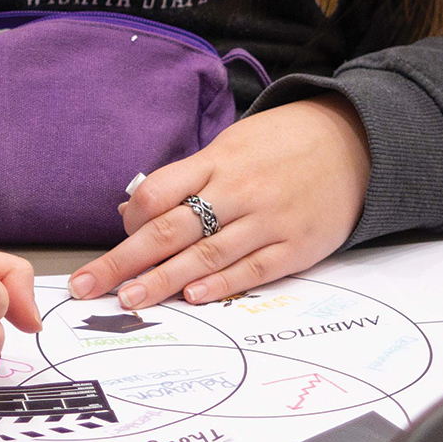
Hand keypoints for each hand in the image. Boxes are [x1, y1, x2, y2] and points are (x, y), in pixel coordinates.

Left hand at [69, 97, 369, 310]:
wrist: (354, 141)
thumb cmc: (282, 144)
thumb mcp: (231, 146)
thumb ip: (185, 177)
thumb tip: (132, 208)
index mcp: (217, 161)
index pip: (160, 192)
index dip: (130, 220)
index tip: (110, 243)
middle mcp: (237, 190)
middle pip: (170, 229)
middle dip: (125, 260)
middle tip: (88, 286)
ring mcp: (267, 219)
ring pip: (206, 254)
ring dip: (164, 281)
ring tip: (130, 300)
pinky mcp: (295, 246)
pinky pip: (252, 269)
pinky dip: (221, 284)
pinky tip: (194, 297)